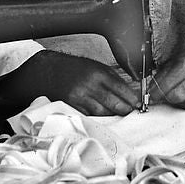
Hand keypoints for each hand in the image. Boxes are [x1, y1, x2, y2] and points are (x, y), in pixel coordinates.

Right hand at [0, 50, 139, 116]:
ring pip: (103, 113)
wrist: (47, 71)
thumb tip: (131, 91)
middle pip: (114, 104)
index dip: (131, 99)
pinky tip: (101, 116)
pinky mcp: (71, 108)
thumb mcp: (95, 66)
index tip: (137, 104)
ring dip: (111, 115)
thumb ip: (113, 78)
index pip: (122, 89)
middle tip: (129, 112)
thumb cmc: (74, 69)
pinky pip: (89, 116)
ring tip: (116, 114)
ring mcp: (79, 98)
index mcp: (98, 73)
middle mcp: (89, 86)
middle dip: (124, 110)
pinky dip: (97, 117)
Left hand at [150, 38, 184, 111]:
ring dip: (176, 103)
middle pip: (178, 96)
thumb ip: (159, 77)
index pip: (168, 84)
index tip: (150, 96)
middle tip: (160, 97)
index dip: (156, 92)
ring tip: (173, 96)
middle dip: (166, 98)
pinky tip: (183, 99)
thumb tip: (147, 90)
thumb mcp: (171, 62)